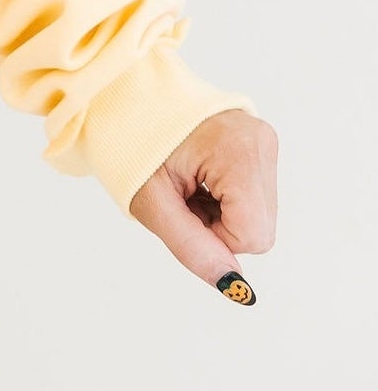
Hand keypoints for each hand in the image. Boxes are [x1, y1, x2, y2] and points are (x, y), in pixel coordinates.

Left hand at [128, 108, 276, 302]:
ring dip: (223, 216)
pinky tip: (202, 181)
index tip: (182, 209)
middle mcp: (261, 142)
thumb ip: (192, 247)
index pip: (251, 235)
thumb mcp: (152, 203)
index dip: (214, 237)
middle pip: (260, 229)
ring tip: (190, 187)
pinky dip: (227, 201)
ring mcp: (264, 141)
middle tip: (184, 198)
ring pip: (259, 217)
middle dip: (220, 227)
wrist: (125, 103)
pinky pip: (255, 198)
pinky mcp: (260, 145)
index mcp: (238, 150)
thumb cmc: (132, 146)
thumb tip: (236, 288)